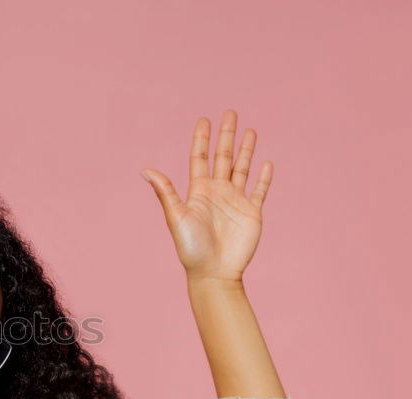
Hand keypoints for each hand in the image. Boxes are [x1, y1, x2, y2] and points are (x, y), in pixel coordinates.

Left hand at [140, 109, 272, 282]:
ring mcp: (236, 202)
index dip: (202, 139)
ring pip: (242, 169)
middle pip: (223, 157)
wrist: (212, 273)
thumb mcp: (175, 216)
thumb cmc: (190, 248)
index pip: (200, 158)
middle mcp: (218, 192)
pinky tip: (266, 163)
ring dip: (246, 150)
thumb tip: (145, 170)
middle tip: (230, 113)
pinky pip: (259, 191)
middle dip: (226, 136)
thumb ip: (165, 191)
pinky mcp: (252, 213)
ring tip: (250, 131)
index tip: (204, 119)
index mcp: (199, 191)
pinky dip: (264, 177)